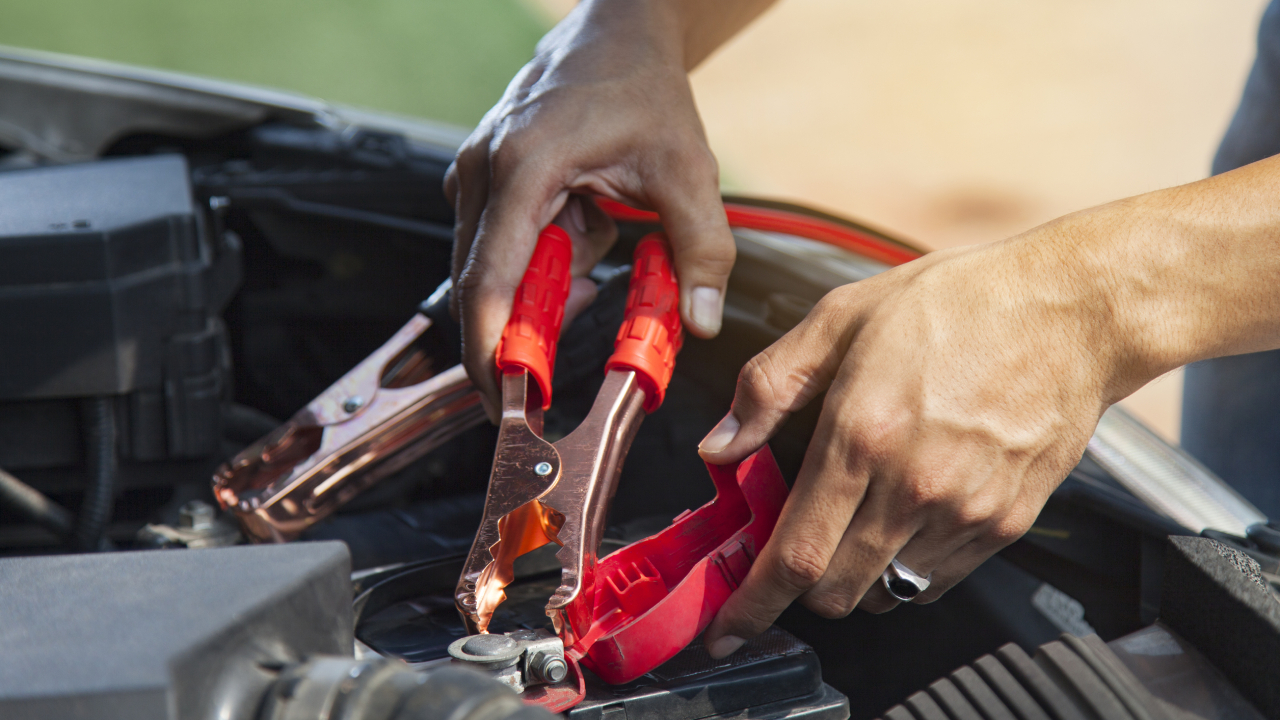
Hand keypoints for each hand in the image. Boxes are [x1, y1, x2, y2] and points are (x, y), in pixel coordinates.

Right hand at [446, 0, 736, 420]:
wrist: (618, 35)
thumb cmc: (643, 90)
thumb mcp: (687, 171)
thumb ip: (702, 250)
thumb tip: (701, 321)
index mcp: (523, 169)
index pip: (488, 283)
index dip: (490, 353)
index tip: (506, 401)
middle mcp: (483, 173)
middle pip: (482, 288)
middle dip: (525, 330)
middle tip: (572, 351)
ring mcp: (475, 175)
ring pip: (494, 270)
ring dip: (547, 282)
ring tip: (601, 238)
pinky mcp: (482, 184)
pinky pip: (503, 248)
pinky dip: (545, 258)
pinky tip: (587, 225)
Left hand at [697, 224, 1138, 657]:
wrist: (1071, 311)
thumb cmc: (957, 305)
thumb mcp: (840, 318)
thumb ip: (769, 386)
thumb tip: (720, 446)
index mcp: (862, 435)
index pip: (795, 556)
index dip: (753, 605)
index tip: (727, 630)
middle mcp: (913, 486)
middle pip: (835, 591)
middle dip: (798, 587)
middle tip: (792, 546)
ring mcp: (965, 512)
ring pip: (885, 593)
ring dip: (854, 575)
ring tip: (856, 519)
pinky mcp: (1005, 524)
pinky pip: (935, 581)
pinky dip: (905, 568)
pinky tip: (904, 515)